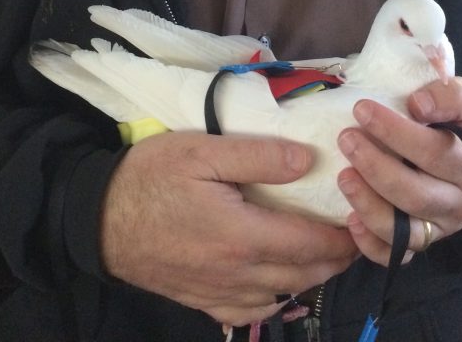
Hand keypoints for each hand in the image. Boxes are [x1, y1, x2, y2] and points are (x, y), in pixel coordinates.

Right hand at [100, 130, 357, 326]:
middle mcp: (238, 274)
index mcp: (243, 235)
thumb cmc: (150, 177)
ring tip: (326, 251)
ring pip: (284, 295)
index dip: (343, 235)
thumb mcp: (201, 150)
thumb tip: (308, 161)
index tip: (363, 217)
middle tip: (356, 233)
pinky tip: (281, 280)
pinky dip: (278, 297)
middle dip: (336, 257)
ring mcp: (220, 293)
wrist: (97, 220)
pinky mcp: (203, 301)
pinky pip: (253, 311)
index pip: (311, 243)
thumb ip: (257, 156)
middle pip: (305, 274)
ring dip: (312, 276)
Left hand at [336, 77, 461, 264]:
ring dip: (369, 205)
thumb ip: (452, 94)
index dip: (396, 132)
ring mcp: (442, 227)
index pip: (435, 152)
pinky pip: (398, 254)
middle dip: (376, 168)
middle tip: (346, 138)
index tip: (362, 109)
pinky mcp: (424, 241)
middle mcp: (461, 203)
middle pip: (416, 195)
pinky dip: (372, 244)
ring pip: (405, 231)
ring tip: (343, 176)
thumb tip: (417, 105)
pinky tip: (350, 220)